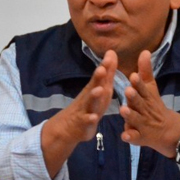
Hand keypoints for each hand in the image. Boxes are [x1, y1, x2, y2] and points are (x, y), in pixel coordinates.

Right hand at [41, 50, 116, 176]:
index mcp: (94, 89)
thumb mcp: (99, 88)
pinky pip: (86, 121)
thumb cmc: (87, 105)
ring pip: (89, 102)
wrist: (67, 127)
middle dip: (98, 78)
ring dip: (94, 96)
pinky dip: (89, 119)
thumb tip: (112, 52)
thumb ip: (107, 72)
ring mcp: (84, 110)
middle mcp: (88, 97)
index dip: (106, 66)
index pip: (100, 76)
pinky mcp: (82, 123)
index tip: (111, 54)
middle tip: (102, 68)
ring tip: (99, 90)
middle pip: (93, 86)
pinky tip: (93, 117)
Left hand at [119, 51, 179, 159]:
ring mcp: (143, 124)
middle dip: (134, 98)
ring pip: (136, 120)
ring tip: (123, 110)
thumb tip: (144, 51)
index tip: (133, 76)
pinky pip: (135, 137)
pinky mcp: (140, 137)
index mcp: (147, 97)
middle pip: (140, 103)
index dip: (138, 84)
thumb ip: (146, 71)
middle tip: (128, 91)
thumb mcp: (151, 88)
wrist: (168, 131)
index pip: (143, 89)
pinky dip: (130, 137)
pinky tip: (125, 136)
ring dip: (130, 115)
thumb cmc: (154, 106)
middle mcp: (146, 110)